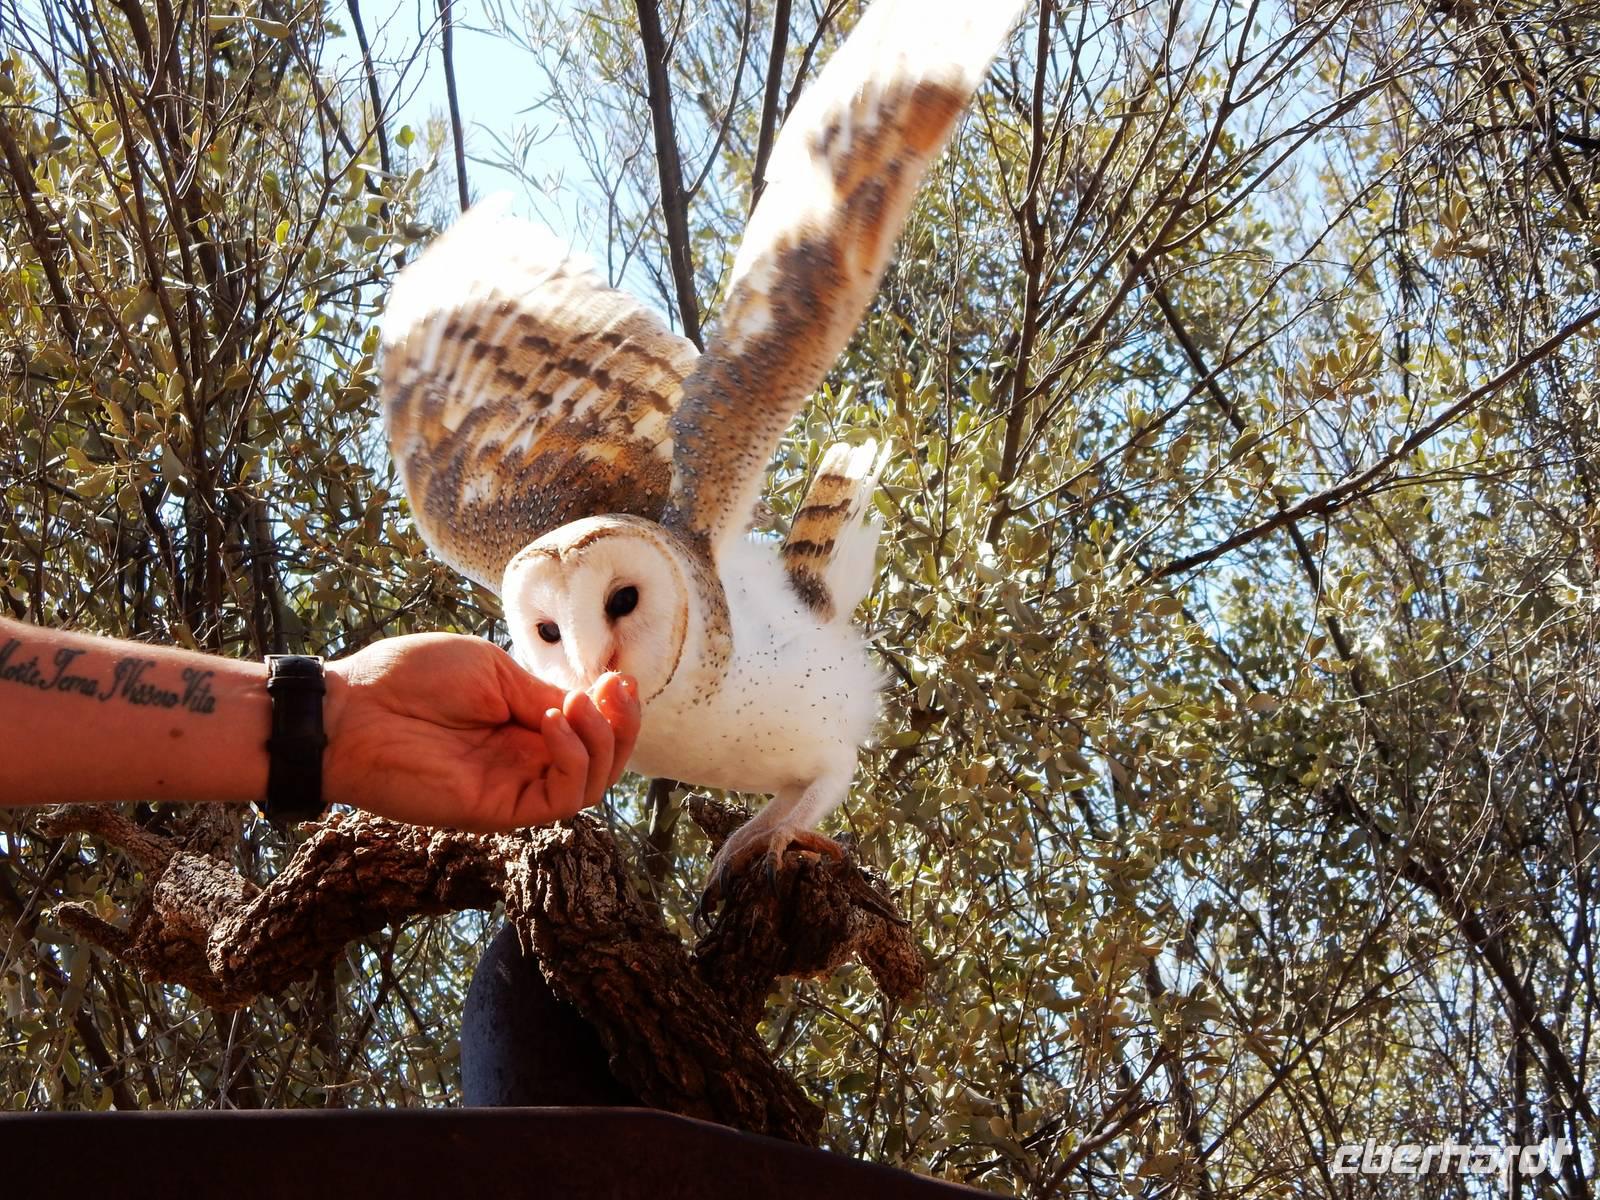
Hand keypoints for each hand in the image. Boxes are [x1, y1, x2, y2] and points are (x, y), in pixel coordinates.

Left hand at [321, 634, 639, 831]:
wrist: (350, 712)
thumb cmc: (408, 679)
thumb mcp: (492, 672)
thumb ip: (541, 694)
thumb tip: (587, 704)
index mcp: (523, 727)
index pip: (589, 730)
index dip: (614, 709)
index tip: (620, 677)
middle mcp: (524, 762)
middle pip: (600, 762)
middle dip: (621, 727)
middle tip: (614, 691)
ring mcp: (513, 788)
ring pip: (589, 786)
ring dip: (601, 742)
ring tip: (576, 705)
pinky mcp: (498, 810)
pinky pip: (560, 799)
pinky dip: (571, 759)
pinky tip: (551, 721)